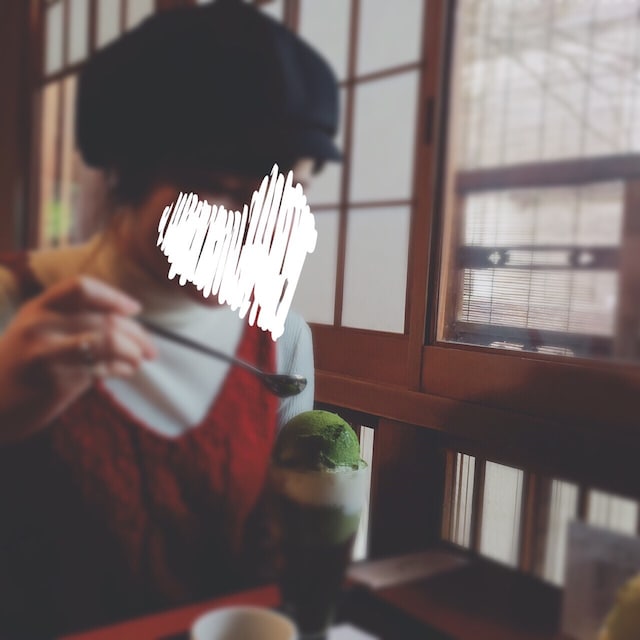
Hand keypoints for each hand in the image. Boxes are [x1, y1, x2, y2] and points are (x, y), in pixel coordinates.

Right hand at [0, 275, 156, 442]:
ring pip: (109, 340)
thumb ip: (74, 321)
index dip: (114, 296)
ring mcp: (47, 351)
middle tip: (151, 348)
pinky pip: (103, 368)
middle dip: (137, 334)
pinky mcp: (55, 379)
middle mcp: (41, 324)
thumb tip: (129, 323)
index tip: (135, 309)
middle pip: (105, 318)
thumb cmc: (25, 366)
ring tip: (139, 360)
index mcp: (39, 307)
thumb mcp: (39, 332)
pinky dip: (122, 368)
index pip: (82, 287)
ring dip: (133, 351)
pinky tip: (126, 371)